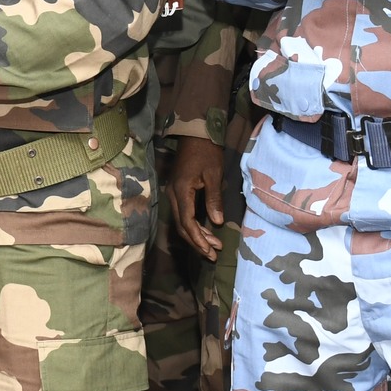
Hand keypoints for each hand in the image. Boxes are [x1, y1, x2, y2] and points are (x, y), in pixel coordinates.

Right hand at [169, 136, 227, 259]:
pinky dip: (193, 225)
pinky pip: (182, 214)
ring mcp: (173, 193)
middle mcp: (173, 195)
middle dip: (197, 242)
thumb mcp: (214, 175)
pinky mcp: (177, 192)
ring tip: (212, 247)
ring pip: (181, 221)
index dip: (198, 239)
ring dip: (196, 235)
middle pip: (182, 226)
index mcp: (181, 191)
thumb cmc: (207, 153)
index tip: (211, 250)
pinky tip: (205, 231)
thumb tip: (217, 222)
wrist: (196, 135)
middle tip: (212, 255)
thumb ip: (214, 199)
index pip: (187, 222)